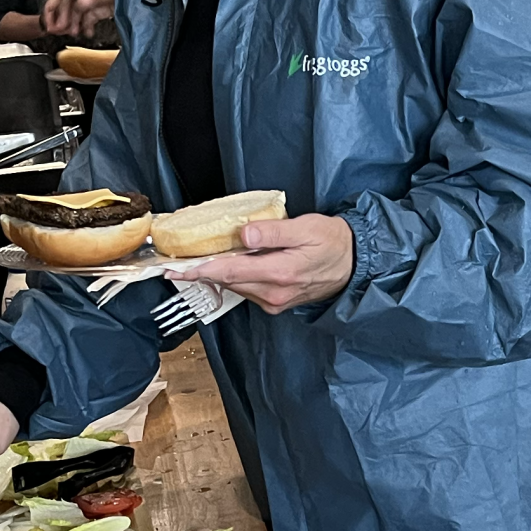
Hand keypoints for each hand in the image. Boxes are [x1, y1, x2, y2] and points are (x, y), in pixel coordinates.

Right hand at [40, 0, 115, 38]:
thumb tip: (82, 3)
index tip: (48, 12)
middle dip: (62, 14)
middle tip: (57, 29)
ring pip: (76, 8)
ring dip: (73, 21)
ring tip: (72, 32)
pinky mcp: (100, 3)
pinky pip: (88, 15)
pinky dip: (86, 25)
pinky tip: (86, 32)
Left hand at [165, 213, 354, 315]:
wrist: (354, 263)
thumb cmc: (332, 241)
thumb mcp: (305, 227)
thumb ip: (272, 232)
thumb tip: (244, 236)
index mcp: (279, 273)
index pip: (228, 272)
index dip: (199, 270)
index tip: (175, 269)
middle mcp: (274, 292)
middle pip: (228, 281)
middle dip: (203, 271)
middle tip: (179, 261)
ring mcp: (275, 301)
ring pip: (236, 286)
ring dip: (219, 274)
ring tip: (203, 259)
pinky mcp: (277, 303)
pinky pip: (248, 290)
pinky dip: (236, 278)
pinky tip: (234, 264)